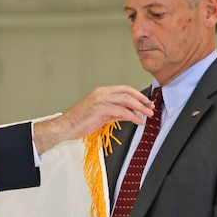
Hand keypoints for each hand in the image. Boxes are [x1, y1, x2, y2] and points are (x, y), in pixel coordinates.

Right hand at [32, 85, 154, 153]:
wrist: (65, 126)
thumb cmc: (79, 121)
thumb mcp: (100, 115)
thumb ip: (114, 112)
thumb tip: (129, 114)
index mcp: (100, 91)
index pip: (124, 89)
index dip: (137, 95)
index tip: (145, 102)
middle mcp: (101, 93)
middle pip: (127, 92)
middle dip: (142, 100)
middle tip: (150, 108)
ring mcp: (101, 99)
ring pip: (127, 100)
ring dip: (140, 108)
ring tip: (148, 115)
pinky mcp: (101, 109)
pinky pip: (122, 111)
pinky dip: (133, 116)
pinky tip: (138, 121)